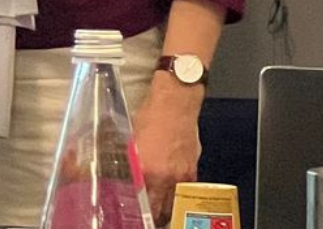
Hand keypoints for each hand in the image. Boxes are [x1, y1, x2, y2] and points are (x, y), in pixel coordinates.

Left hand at [134, 76, 203, 225]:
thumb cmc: (151, 116)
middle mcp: (164, 176)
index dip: (136, 208)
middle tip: (145, 219)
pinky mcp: (192, 171)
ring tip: (158, 216)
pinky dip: (178, 197)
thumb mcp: (132, 139)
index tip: (133, 213)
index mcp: (145, 168)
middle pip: (158, 206)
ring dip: (166, 210)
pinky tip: (172, 200)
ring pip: (173, 202)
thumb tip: (130, 173)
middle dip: (152, 215)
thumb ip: (133, 160)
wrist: (176, 104)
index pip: (140, 198)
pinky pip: (185, 192)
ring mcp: (180, 175)